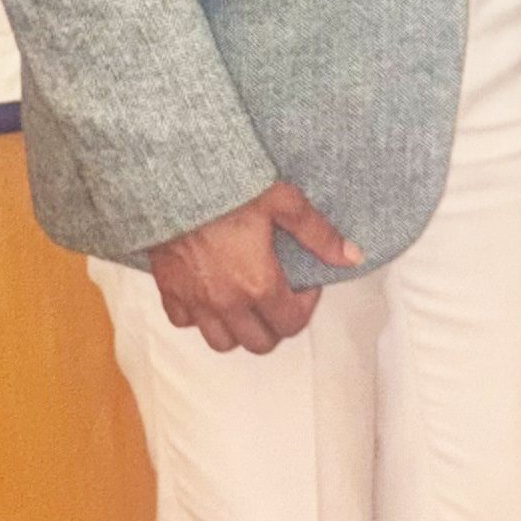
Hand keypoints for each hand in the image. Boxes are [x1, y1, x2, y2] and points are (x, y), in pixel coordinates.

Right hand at [148, 176, 361, 353]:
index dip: (305, 306)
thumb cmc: (229, 188)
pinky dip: (199, 317)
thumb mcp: (284, 202)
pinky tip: (210, 295)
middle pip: (259, 343)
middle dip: (275, 325)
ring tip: (246, 303)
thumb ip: (319, 235)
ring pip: (221, 342)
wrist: (175, 178)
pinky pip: (184, 322)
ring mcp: (195, 300)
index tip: (304, 284)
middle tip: (279, 297)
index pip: (291, 323)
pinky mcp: (169, 290)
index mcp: (259, 285)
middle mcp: (227, 302)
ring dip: (238, 330)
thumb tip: (352, 257)